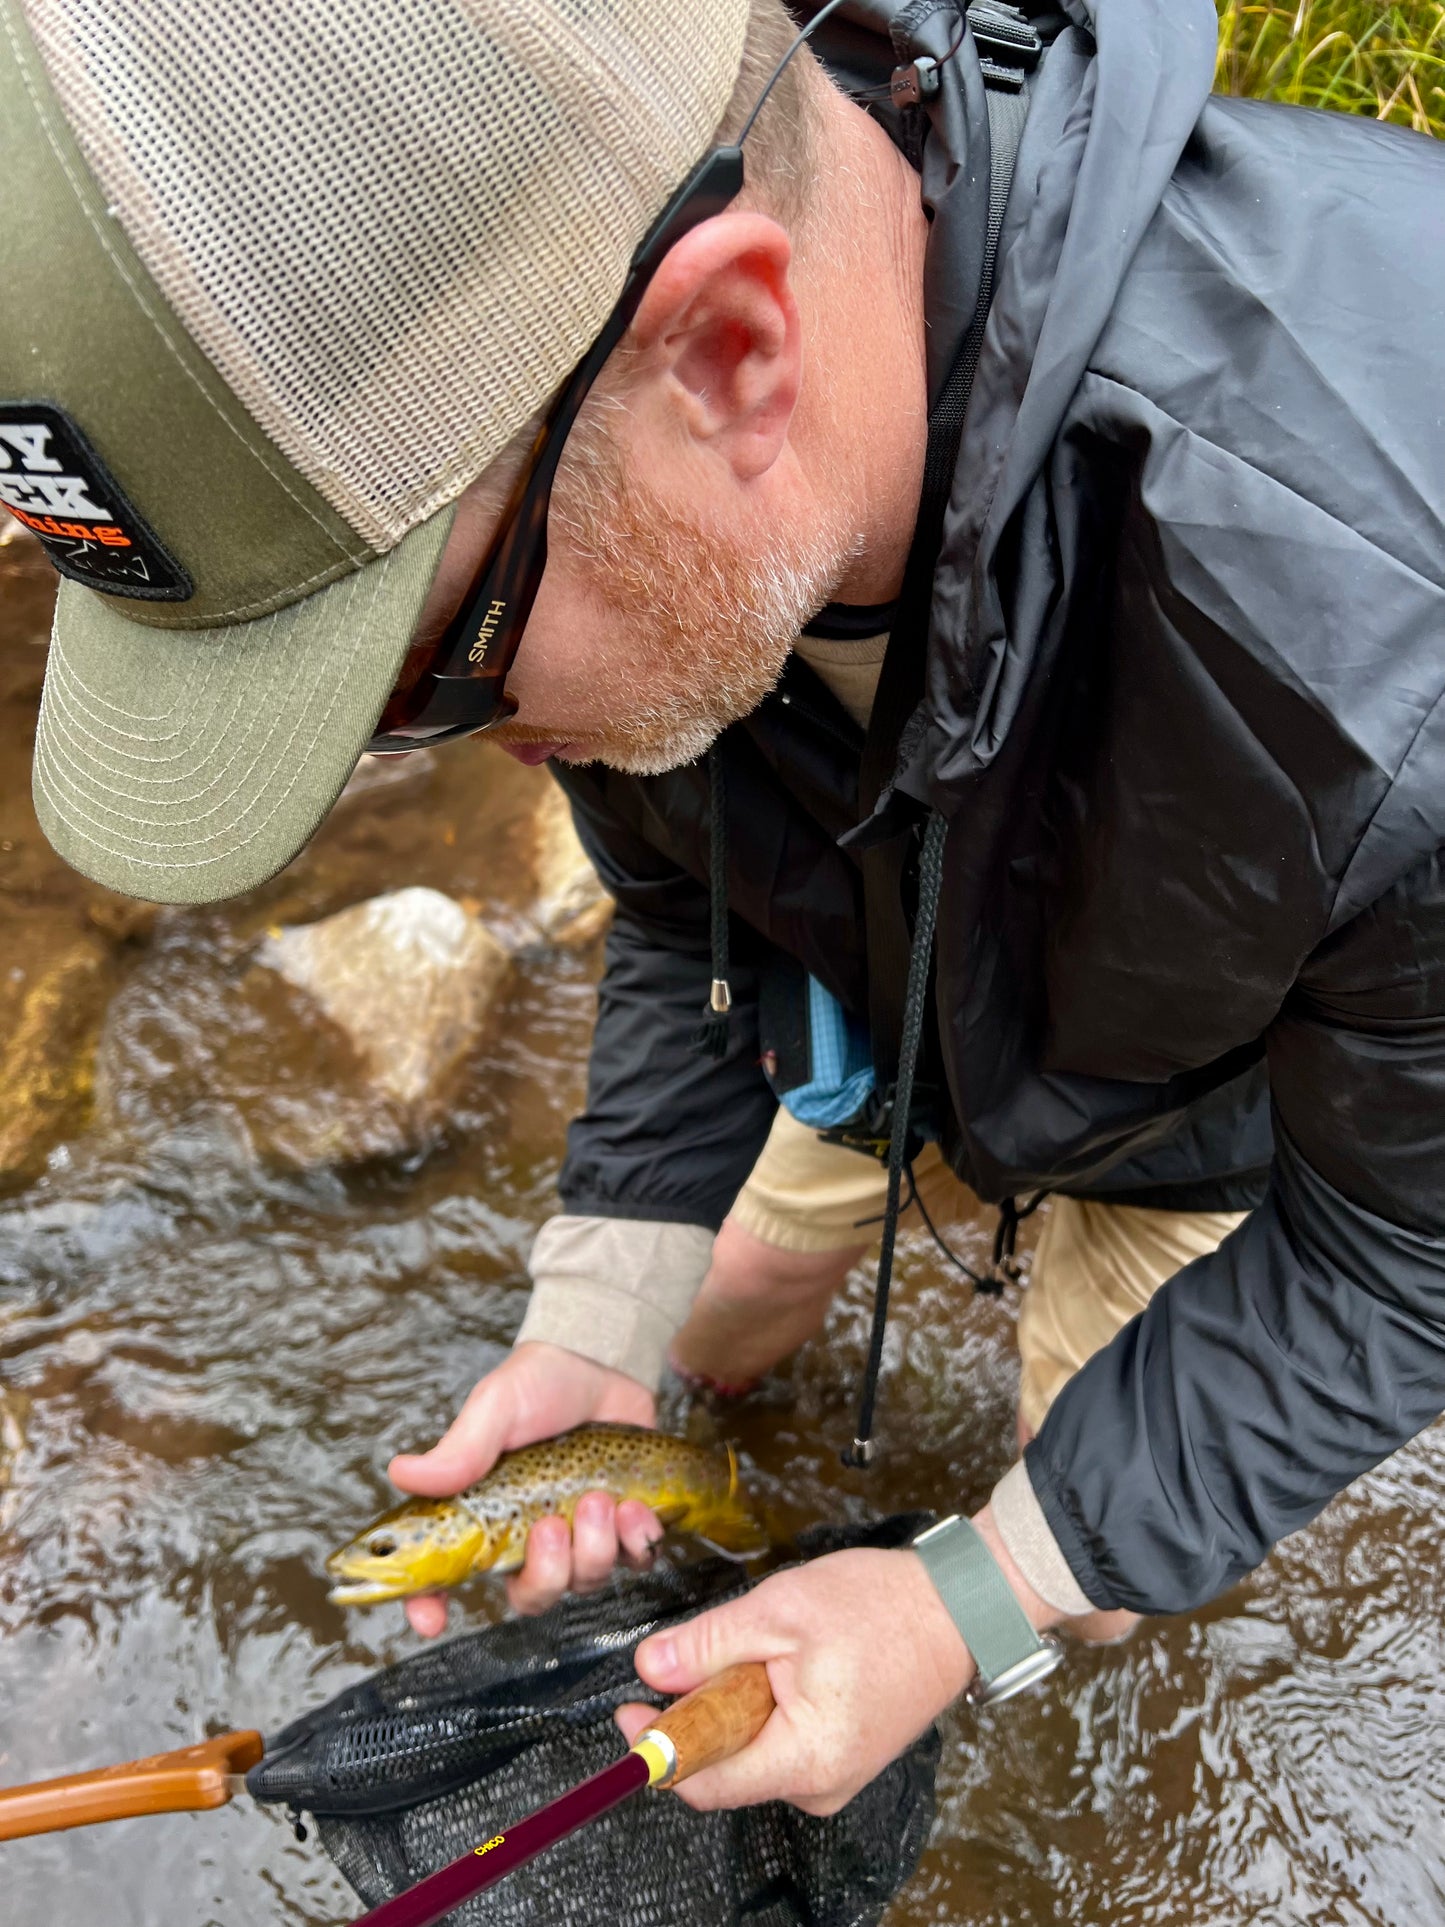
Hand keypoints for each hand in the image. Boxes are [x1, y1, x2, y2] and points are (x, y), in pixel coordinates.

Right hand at [388, 1340, 658, 1635]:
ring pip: (584, 1581)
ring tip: (601, 1498)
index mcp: (485, 1515)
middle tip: (554, 1525)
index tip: (430, 1619)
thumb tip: (401, 1473)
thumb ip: (459, 1450)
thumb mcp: (494, 1410)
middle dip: (548, 1571)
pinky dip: (636, 1541)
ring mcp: (579, 1534)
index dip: (430, 1606)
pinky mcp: (623, 1525)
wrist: (602, 1362)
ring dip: (596, 1548)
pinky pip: (634, 1561)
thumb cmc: (540, 1384)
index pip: (446, 1576)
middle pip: (532, 1594)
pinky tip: (634, 1507)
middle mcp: (528, 1535)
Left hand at [614, 1547, 975, 1815]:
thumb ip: (708, 1644)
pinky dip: (766, 1705)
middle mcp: (819, 1787)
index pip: (703, 1781)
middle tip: (714, 1650)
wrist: (956, 1608)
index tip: (628, 1708)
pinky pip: (780, 1742)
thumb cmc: (879, 1607)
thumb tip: (650, 1668)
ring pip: (751, 1750)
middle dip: (704, 1710)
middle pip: (725, 1766)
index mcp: (803, 1760)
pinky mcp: (841, 1758)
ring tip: (772, 1647)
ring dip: (738, 1702)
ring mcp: (833, 1777)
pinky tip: (788, 1663)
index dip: (657, 1747)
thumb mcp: (778, 1611)